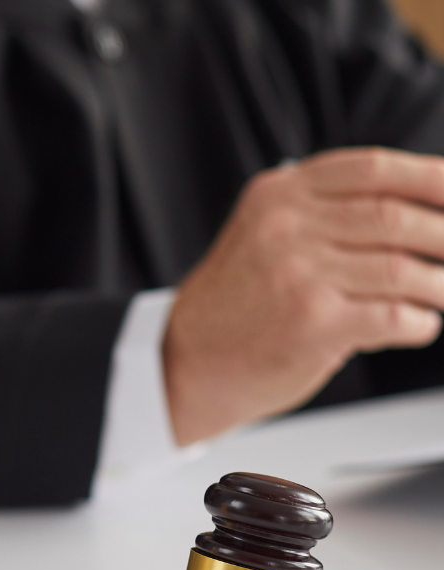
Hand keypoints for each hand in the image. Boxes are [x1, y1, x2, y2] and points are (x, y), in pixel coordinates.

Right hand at [163, 148, 443, 444]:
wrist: (185, 366)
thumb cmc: (230, 310)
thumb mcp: (261, 237)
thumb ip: (320, 215)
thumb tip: (410, 209)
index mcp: (277, 196)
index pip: (373, 169)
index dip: (429, 178)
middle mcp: (287, 229)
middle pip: (396, 216)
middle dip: (442, 235)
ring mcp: (300, 275)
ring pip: (404, 268)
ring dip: (438, 285)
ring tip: (441, 295)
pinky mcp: (313, 323)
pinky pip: (393, 316)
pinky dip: (420, 323)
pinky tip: (420, 325)